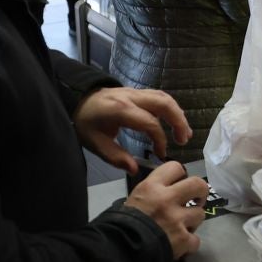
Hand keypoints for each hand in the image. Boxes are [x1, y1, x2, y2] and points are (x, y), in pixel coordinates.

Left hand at [74, 87, 191, 175]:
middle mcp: (132, 97)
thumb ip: (115, 156)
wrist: (77, 99)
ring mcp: (135, 92)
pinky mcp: (137, 92)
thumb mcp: (94, 143)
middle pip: (163, 103)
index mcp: (120, 110)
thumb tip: (135, 169)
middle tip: (184, 140)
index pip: (149, 122)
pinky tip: (174, 122)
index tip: (160, 154)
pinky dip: (171, 109)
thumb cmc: (85, 122)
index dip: (159, 139)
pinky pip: (159, 97)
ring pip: (164, 97)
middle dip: (178, 121)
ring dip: (178, 114)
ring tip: (184, 133)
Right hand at [123, 162, 210, 258]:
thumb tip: (164, 191)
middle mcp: (167, 199)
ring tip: (183, 227)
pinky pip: (196, 240)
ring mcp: (177, 219)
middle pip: (198, 184)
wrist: (120, 250)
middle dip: (200, 192)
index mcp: (152, 187)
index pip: (176, 167)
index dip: (181, 175)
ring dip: (193, 221)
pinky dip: (190, 244)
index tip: (179, 184)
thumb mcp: (133, 200)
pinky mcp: (182, 239)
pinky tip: (182, 246)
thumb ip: (151, 193)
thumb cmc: (122, 224)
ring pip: (200, 214)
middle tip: (195, 200)